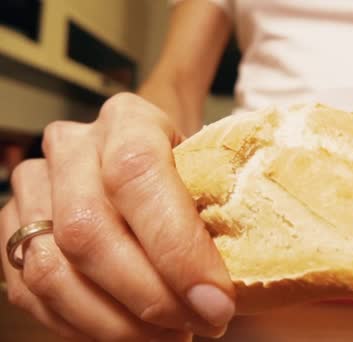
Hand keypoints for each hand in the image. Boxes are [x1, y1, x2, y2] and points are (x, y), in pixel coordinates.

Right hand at [0, 93, 234, 340]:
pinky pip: (32, 293)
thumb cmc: (189, 173)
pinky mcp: (14, 228)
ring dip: (116, 322)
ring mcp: (36, 187)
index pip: (138, 175)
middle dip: (148, 296)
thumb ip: (223, 213)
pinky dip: (85, 327)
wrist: (146, 161)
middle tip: (200, 324)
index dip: (176, 247)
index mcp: (128, 120)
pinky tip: (132, 333)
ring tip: (170, 336)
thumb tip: (234, 288)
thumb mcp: (214, 176)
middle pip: (88, 231)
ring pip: (53, 271)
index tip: (216, 301)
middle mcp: (72, 147)